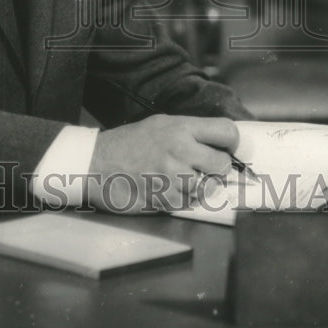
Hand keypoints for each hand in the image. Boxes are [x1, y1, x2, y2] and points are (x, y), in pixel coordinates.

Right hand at [86, 114, 239, 213]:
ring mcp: (172, 175)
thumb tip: (220, 144)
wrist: (96, 164)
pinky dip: (183, 199)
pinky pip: (189, 203)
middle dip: (216, 169)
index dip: (232, 143)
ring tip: (179, 178)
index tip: (227, 149)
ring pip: (207, 187)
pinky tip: (167, 189)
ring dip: (198, 186)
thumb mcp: (159, 124)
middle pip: (222, 164)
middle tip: (203, 168)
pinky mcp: (164, 198)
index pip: (227, 131)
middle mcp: (179, 149)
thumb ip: (189, 132)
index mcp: (180, 127)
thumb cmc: (128, 144)